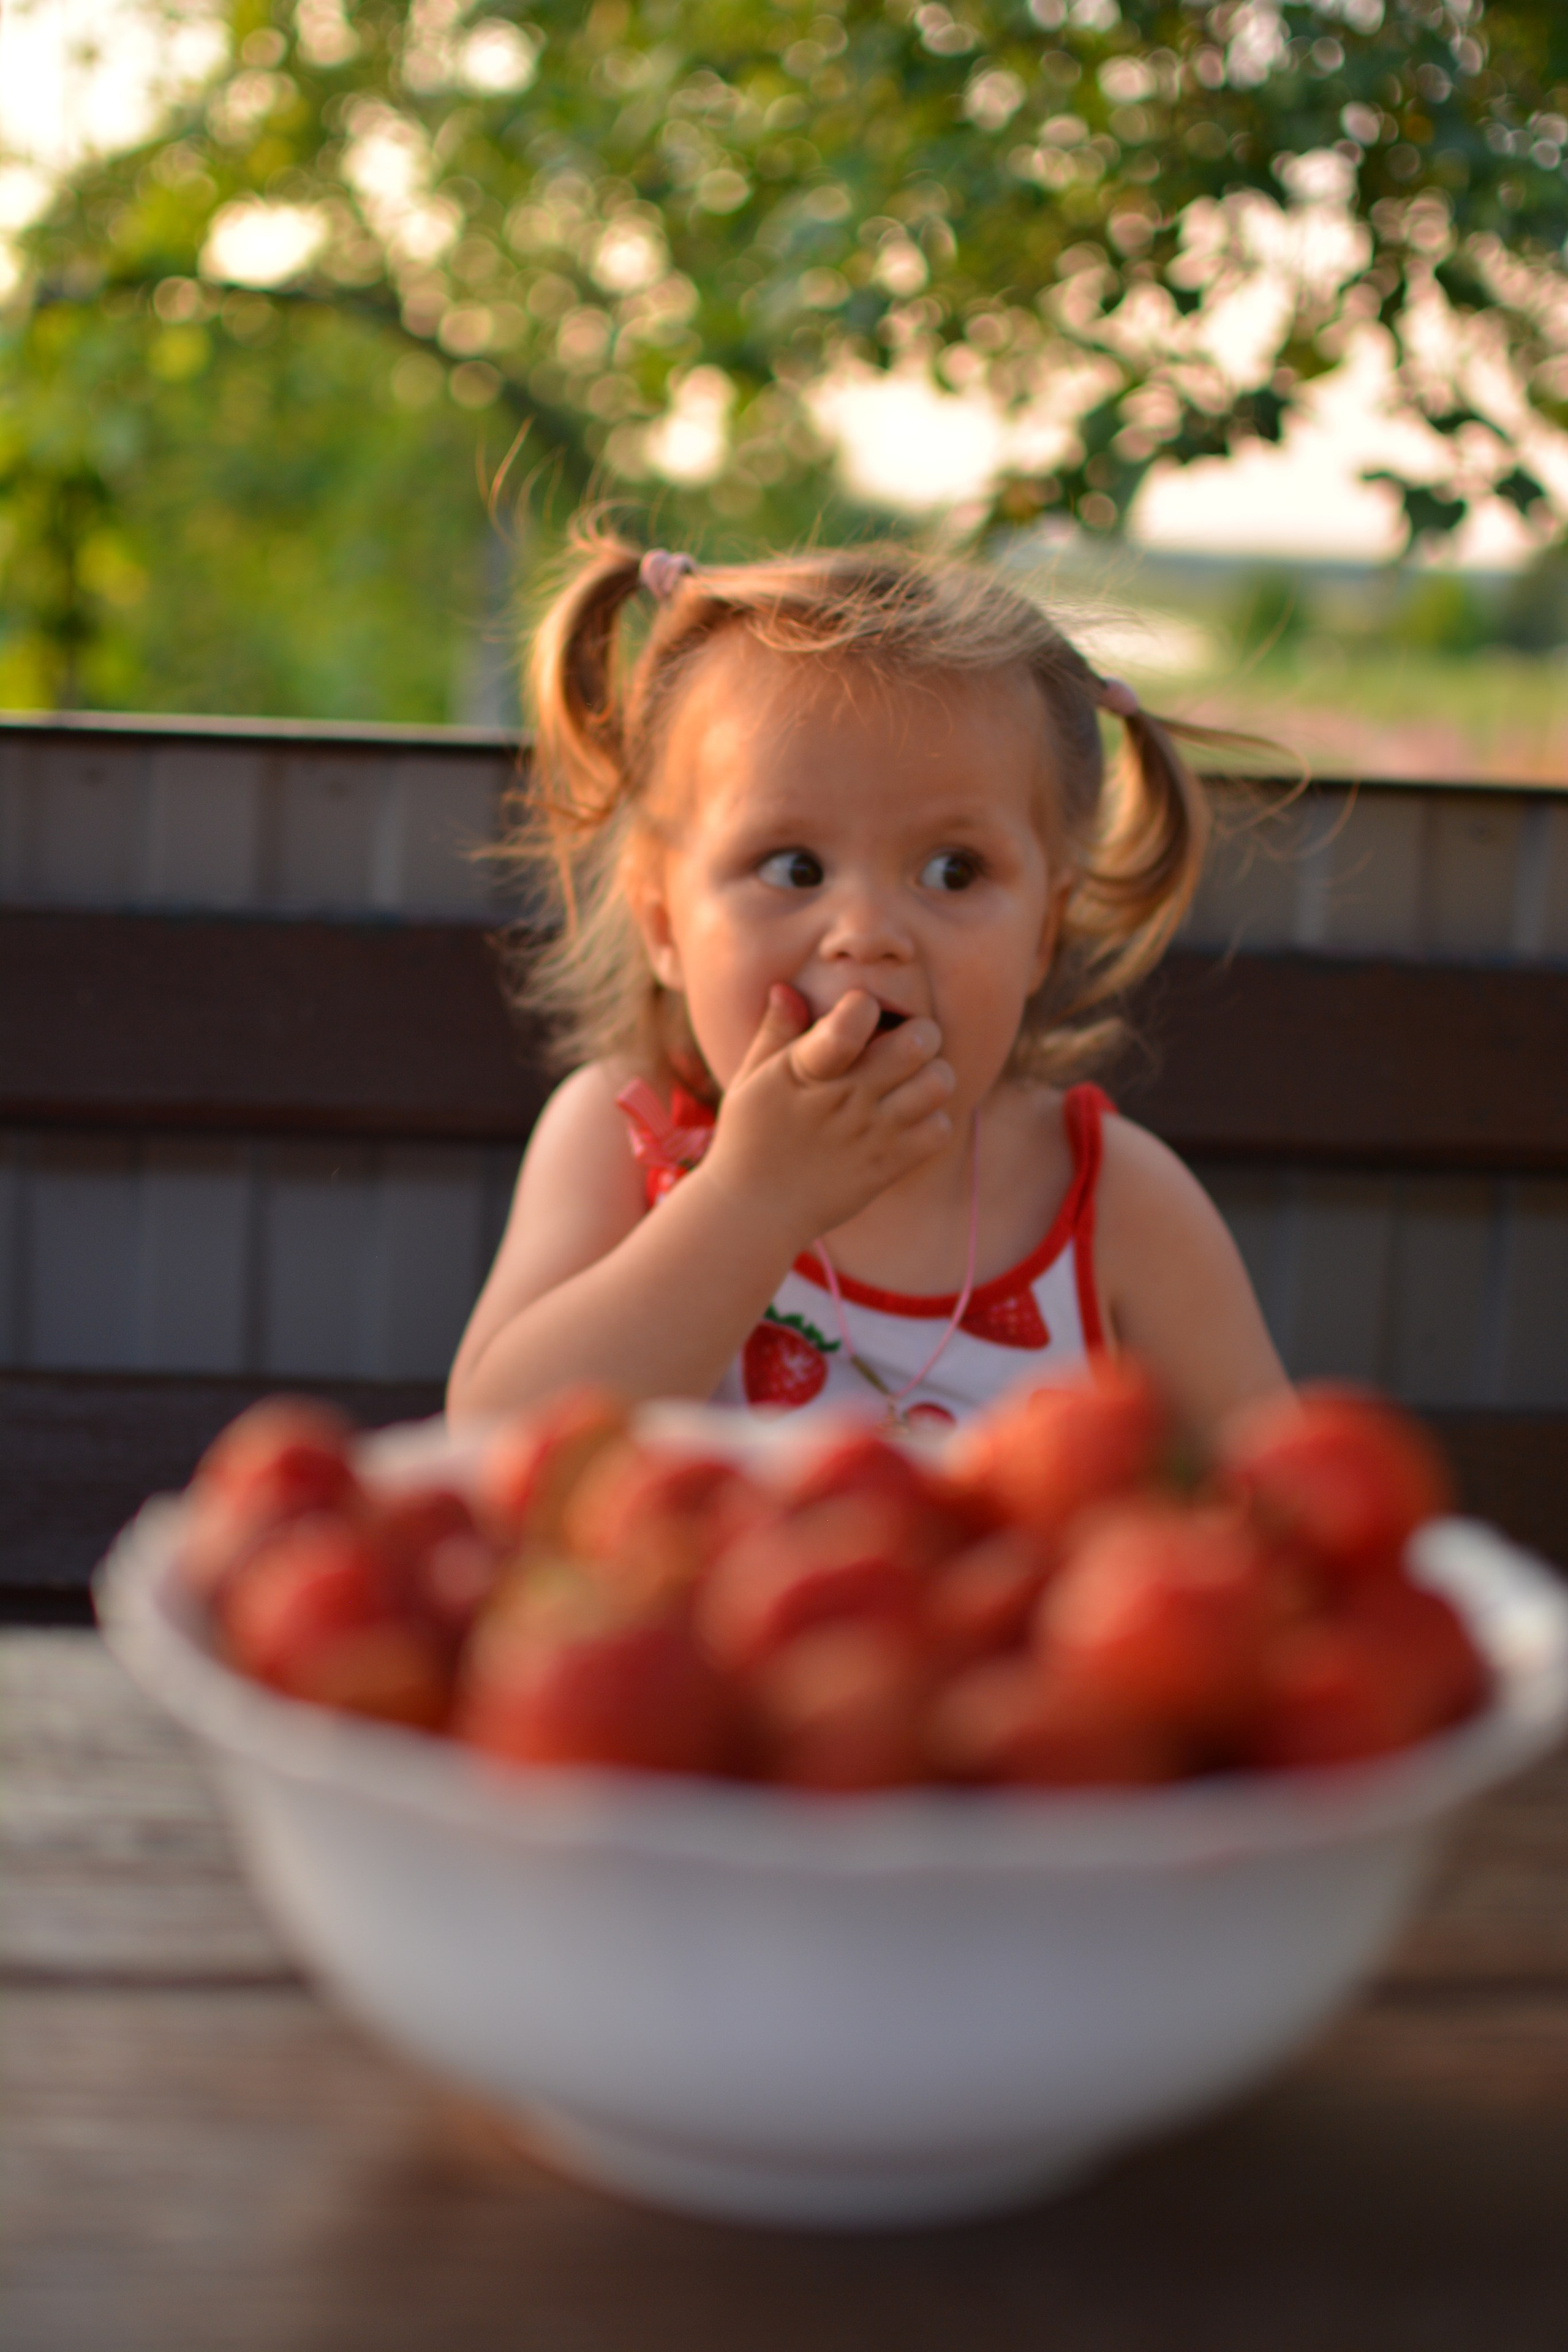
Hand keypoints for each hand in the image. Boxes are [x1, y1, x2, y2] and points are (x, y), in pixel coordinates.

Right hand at [698, 984, 956, 1245]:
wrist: (753, 1212)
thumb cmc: (749, 1138)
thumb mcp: (752, 1078)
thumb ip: (775, 1031)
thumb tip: (787, 987)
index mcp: (806, 1069)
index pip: (854, 1018)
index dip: (864, 1004)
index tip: (857, 1013)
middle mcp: (845, 1097)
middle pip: (918, 1042)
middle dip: (920, 1032)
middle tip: (905, 1044)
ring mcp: (871, 1133)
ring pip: (939, 1083)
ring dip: (934, 1075)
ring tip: (914, 1081)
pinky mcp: (888, 1165)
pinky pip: (940, 1130)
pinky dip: (933, 1121)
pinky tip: (910, 1120)